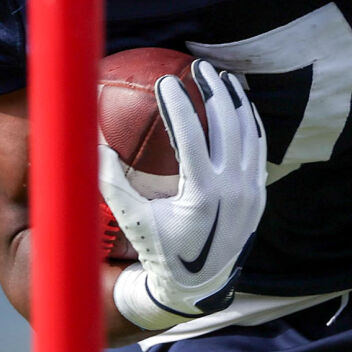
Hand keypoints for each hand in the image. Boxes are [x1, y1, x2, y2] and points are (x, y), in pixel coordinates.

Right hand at [100, 59, 266, 320]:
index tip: (166, 80)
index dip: (178, 104)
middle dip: (213, 90)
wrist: (199, 286)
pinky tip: (240, 105)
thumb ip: (112, 185)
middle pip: (226, 125)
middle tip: (199, 65)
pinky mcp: (259, 194)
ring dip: (235, 100)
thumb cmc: (160, 250)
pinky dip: (250, 122)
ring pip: (248, 132)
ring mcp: (250, 191)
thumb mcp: (133, 221)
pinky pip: (258, 148)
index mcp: (202, 194)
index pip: (191, 136)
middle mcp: (232, 190)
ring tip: (221, 76)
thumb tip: (92, 147)